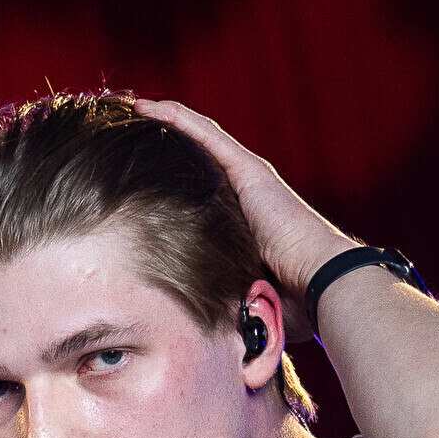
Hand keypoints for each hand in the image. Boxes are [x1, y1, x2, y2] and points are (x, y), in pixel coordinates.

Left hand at [134, 99, 358, 332]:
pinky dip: (178, 119)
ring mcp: (248, 180)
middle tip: (115, 136)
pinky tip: (148, 107)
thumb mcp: (230, 299)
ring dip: (162, 124)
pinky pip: (207, 136)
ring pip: (196, 140)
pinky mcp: (250, 172)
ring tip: (125, 110)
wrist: (323, 288)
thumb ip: (206, 299)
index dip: (157, 183)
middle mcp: (241, 196)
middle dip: (155, 148)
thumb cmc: (285, 305)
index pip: (188, 196)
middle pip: (190, 163)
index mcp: (235, 226)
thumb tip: (170, 330)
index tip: (119, 180)